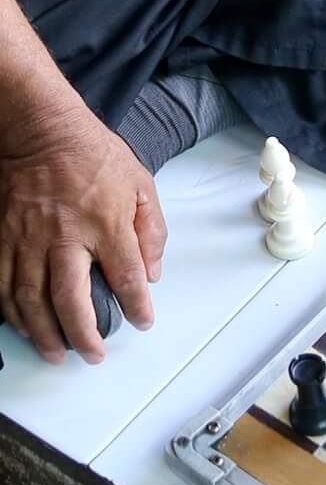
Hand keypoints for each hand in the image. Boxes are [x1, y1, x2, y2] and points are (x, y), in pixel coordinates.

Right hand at [0, 108, 166, 363]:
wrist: (42, 129)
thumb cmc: (93, 153)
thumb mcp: (139, 181)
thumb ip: (150, 228)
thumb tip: (152, 271)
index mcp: (106, 221)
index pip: (126, 276)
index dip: (137, 306)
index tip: (143, 322)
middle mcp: (66, 236)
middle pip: (71, 301)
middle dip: (84, 336)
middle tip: (94, 355)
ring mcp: (28, 238)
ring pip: (31, 301)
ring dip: (44, 334)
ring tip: (57, 353)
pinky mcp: (3, 237)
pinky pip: (3, 285)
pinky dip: (12, 313)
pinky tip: (24, 327)